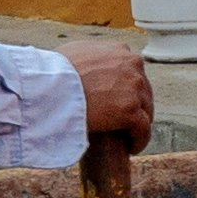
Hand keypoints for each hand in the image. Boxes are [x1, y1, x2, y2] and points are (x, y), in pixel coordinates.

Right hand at [66, 38, 152, 158]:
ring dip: (138, 124)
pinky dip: (139, 140)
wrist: (50, 88)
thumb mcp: (76, 51)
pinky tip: (131, 147)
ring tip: (127, 136)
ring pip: (145, 110)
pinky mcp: (131, 111)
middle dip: (135, 106)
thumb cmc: (54, 72)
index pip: (132, 71)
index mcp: (120, 50)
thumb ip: (90, 55)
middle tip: (124, 121)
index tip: (120, 100)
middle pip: (142, 90)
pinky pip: (143, 130)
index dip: (127, 88)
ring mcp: (134, 88)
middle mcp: (132, 65)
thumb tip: (85, 64)